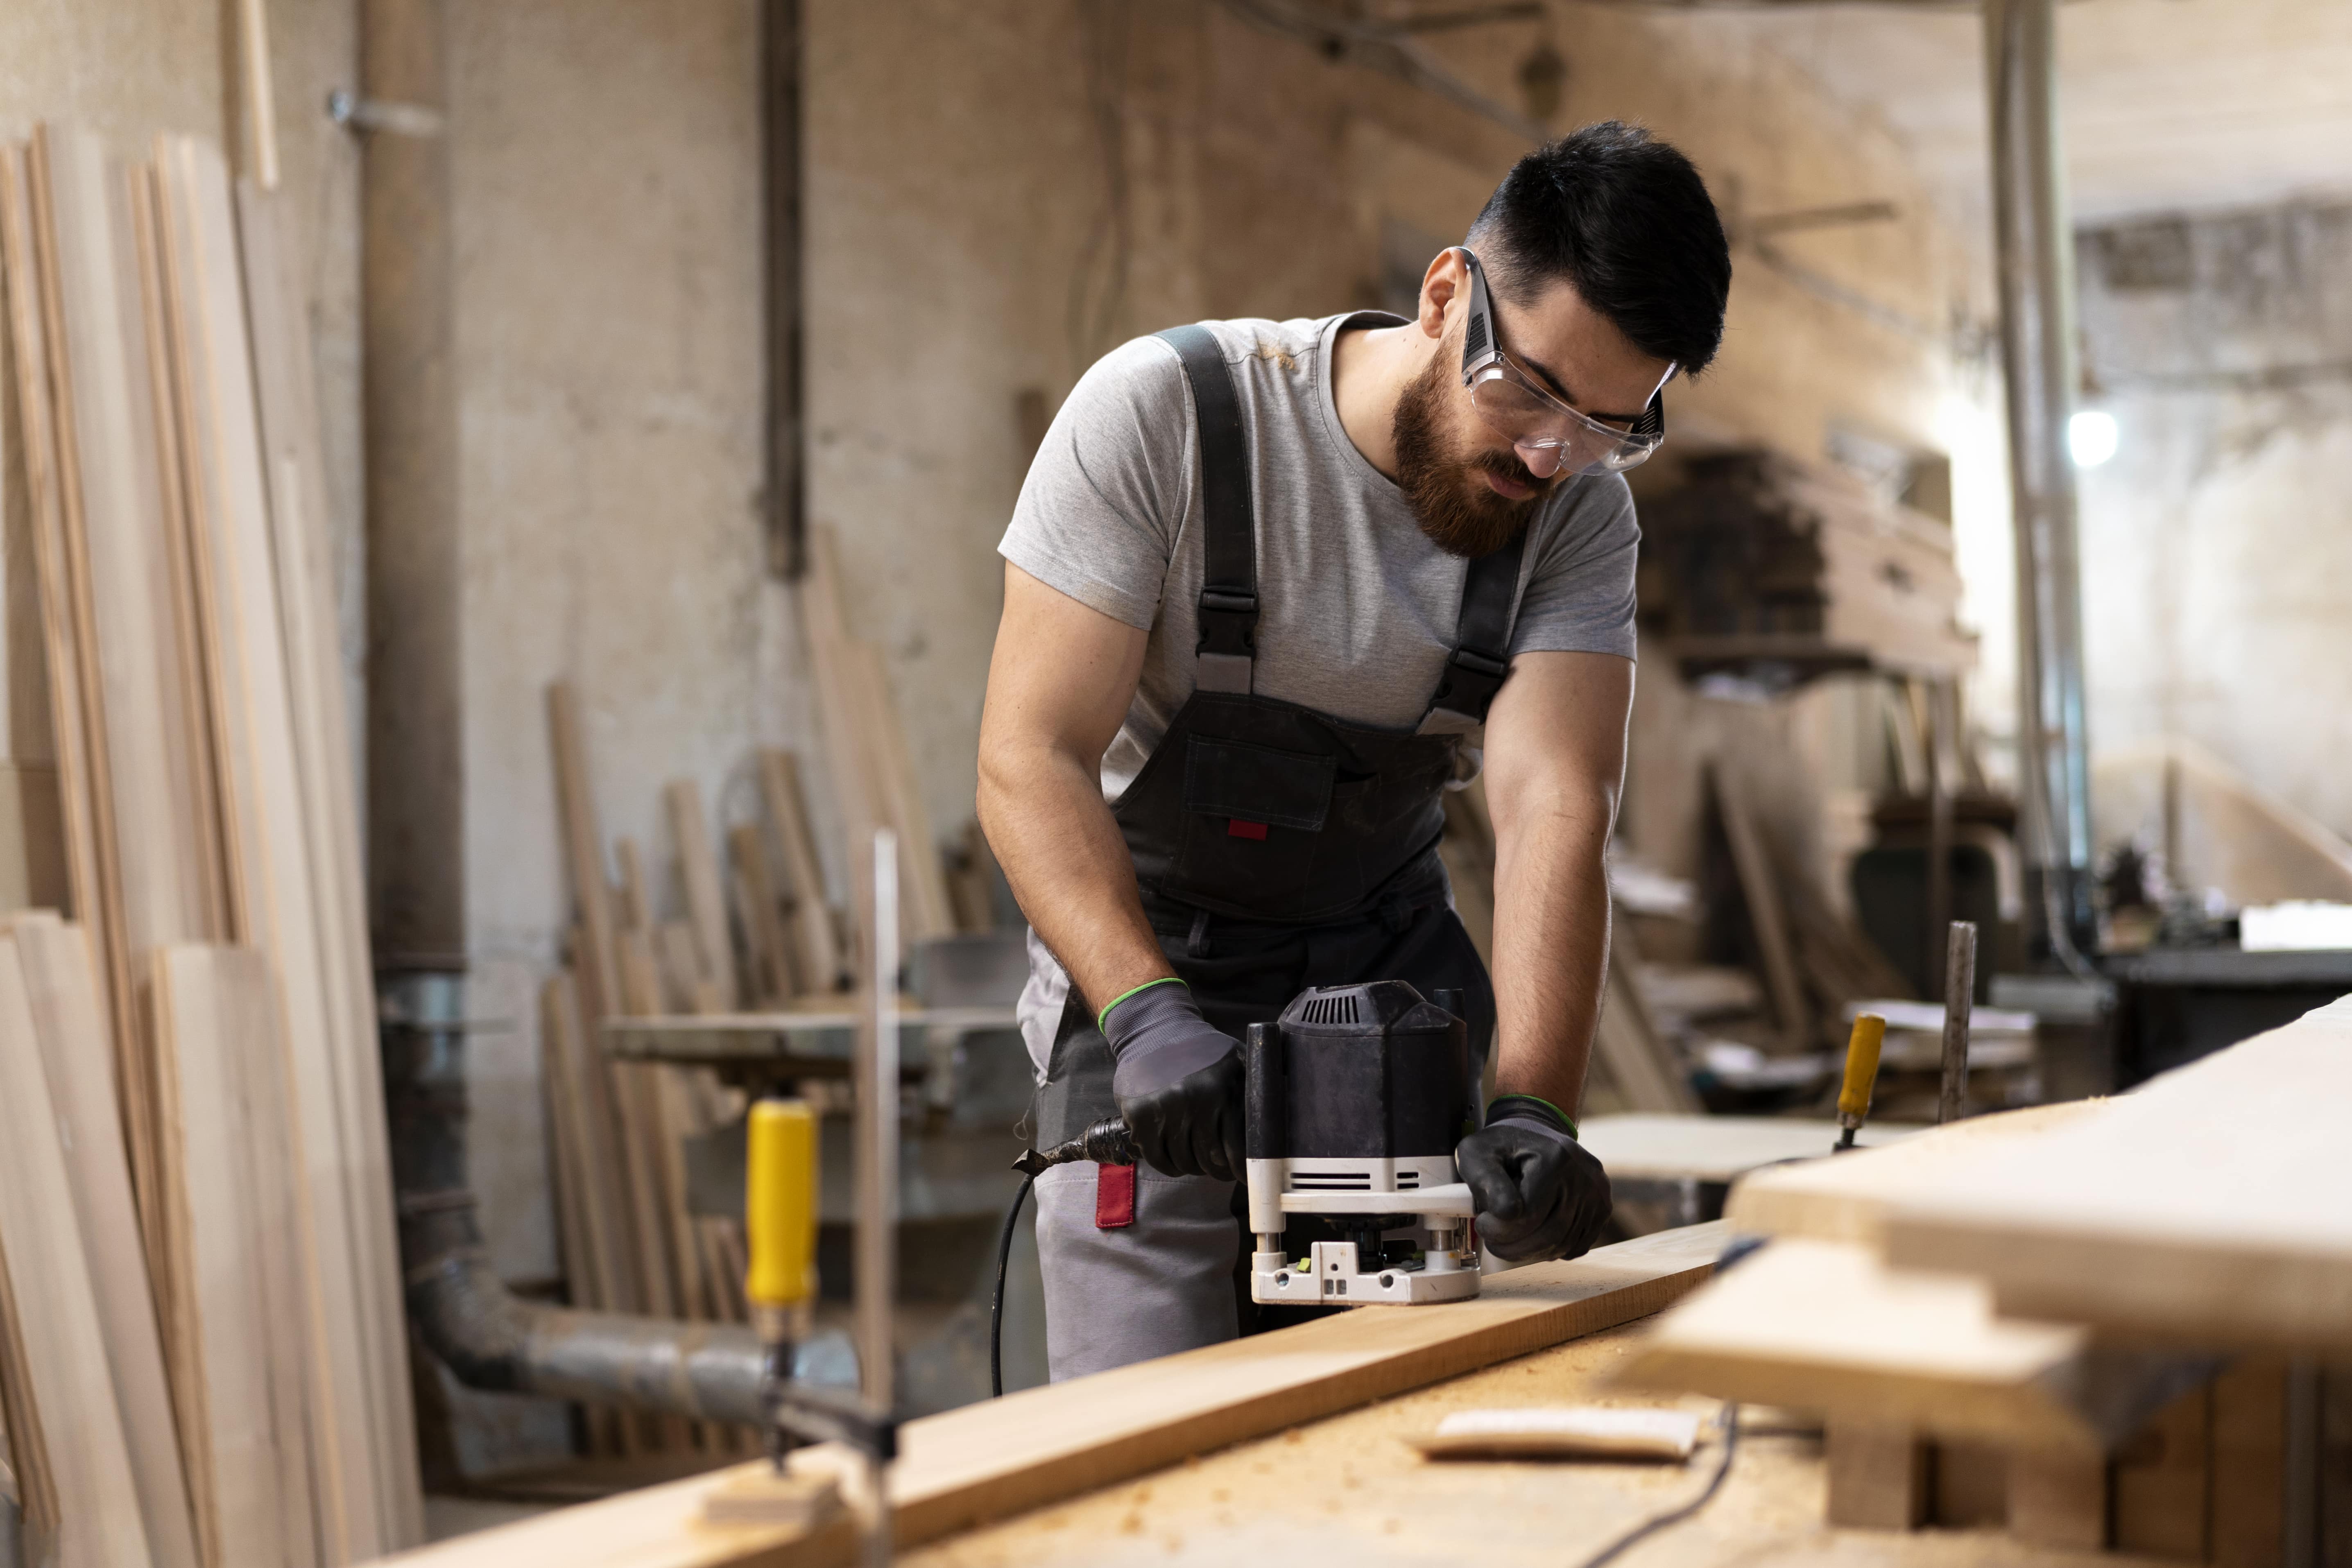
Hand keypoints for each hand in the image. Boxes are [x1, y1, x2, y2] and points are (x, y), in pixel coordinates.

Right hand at [1102, 981, 1245, 1180]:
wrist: (1154, 1028)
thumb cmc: (1202, 1048)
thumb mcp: (1239, 1058)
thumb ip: (1261, 1082)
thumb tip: (1294, 1106)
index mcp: (1222, 1089)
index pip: (1237, 1149)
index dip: (1241, 1170)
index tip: (1243, 1177)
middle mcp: (1194, 1099)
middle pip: (1209, 1160)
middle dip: (1216, 1170)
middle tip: (1217, 1169)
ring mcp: (1164, 1108)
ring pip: (1183, 1162)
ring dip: (1191, 1168)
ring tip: (1196, 1161)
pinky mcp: (1139, 1114)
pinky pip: (1156, 1158)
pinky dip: (1167, 1165)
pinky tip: (1174, 1160)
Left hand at [1458, 1095, 1610, 1262]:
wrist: (1534, 1132)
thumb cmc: (1503, 1145)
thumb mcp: (1478, 1152)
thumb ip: (1483, 1181)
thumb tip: (1505, 1214)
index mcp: (1554, 1157)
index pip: (1527, 1216)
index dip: (1498, 1230)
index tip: (1481, 1222)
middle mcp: (1584, 1175)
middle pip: (1549, 1235)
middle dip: (1513, 1248)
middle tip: (1493, 1241)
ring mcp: (1597, 1193)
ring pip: (1563, 1245)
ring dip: (1530, 1251)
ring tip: (1509, 1238)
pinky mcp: (1602, 1207)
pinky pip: (1577, 1246)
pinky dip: (1551, 1249)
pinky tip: (1533, 1235)